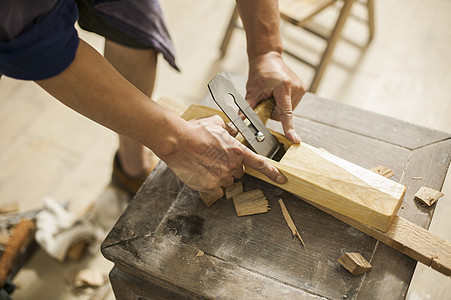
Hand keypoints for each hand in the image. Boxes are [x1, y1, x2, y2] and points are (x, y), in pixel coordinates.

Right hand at [162, 115, 286, 199]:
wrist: (177, 141)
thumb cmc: (194, 131)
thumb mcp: (216, 123)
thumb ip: (229, 129)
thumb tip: (234, 129)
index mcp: (236, 150)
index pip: (260, 163)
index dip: (273, 172)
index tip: (282, 179)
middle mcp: (232, 165)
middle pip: (238, 173)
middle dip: (230, 168)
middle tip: (216, 160)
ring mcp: (221, 177)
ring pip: (226, 181)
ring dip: (219, 176)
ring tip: (205, 165)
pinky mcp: (210, 186)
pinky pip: (216, 190)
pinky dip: (211, 186)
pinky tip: (202, 174)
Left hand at [246, 51, 306, 142]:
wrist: (268, 57)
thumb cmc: (259, 72)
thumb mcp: (252, 90)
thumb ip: (248, 107)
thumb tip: (241, 121)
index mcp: (283, 87)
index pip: (285, 113)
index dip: (289, 127)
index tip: (295, 139)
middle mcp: (295, 87)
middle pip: (284, 113)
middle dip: (273, 111)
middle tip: (267, 98)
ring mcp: (301, 88)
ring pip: (287, 111)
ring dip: (278, 107)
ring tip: (272, 94)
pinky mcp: (302, 89)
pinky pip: (291, 105)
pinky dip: (283, 103)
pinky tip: (278, 93)